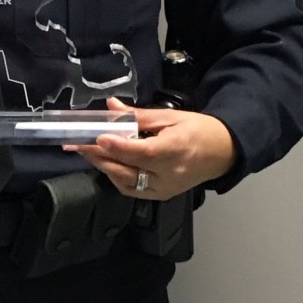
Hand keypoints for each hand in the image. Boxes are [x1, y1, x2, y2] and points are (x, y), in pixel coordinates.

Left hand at [63, 98, 236, 200]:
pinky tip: (106, 164)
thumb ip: (138, 115)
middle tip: (78, 143)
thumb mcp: (170, 117)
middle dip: (100, 157)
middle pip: (128, 170)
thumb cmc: (199, 129)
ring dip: (104, 167)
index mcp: (175, 150)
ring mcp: (165, 189)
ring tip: (87, 152)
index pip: (141, 153)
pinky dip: (116, 177)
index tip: (97, 136)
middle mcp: (169, 175)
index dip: (117, 146)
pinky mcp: (162, 196)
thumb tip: (111, 106)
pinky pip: (133, 190)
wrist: (224, 152)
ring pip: (127, 183)